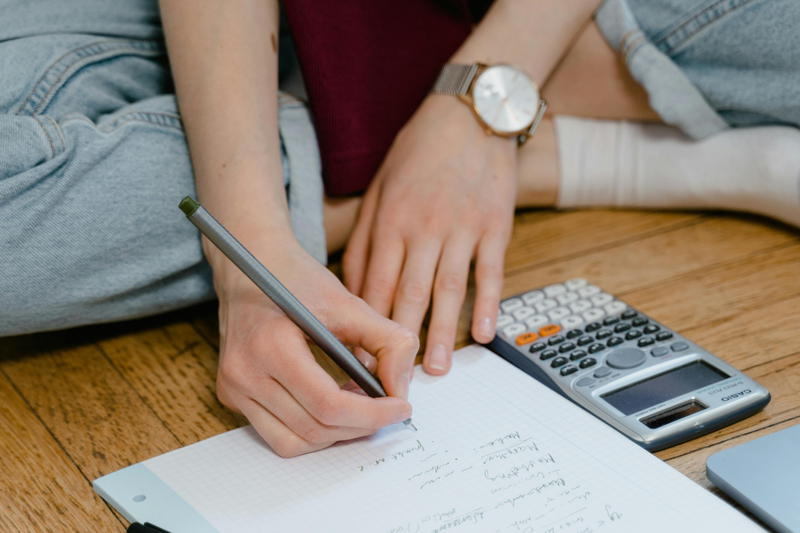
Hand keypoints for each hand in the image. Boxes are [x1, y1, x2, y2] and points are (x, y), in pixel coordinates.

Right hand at [213, 240, 417, 457]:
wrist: (251, 265)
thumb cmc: (298, 280)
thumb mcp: (350, 302)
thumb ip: (388, 341)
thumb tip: (402, 388)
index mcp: (270, 346)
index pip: (327, 405)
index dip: (372, 414)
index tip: (402, 407)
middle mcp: (243, 373)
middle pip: (314, 428)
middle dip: (360, 426)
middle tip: (388, 407)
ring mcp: (233, 388)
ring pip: (294, 443)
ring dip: (335, 433)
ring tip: (359, 404)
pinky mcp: (232, 396)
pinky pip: (278, 434)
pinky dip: (312, 429)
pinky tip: (333, 403)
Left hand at [343, 96, 516, 374]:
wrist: (469, 114)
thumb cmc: (419, 153)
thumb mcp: (380, 188)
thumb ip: (366, 237)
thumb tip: (354, 287)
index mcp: (391, 220)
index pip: (375, 282)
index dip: (366, 323)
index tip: (360, 356)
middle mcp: (425, 228)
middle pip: (409, 293)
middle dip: (399, 341)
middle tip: (395, 379)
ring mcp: (462, 228)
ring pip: (449, 289)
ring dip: (442, 332)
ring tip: (436, 369)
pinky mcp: (494, 226)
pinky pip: (490, 272)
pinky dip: (489, 304)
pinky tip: (485, 334)